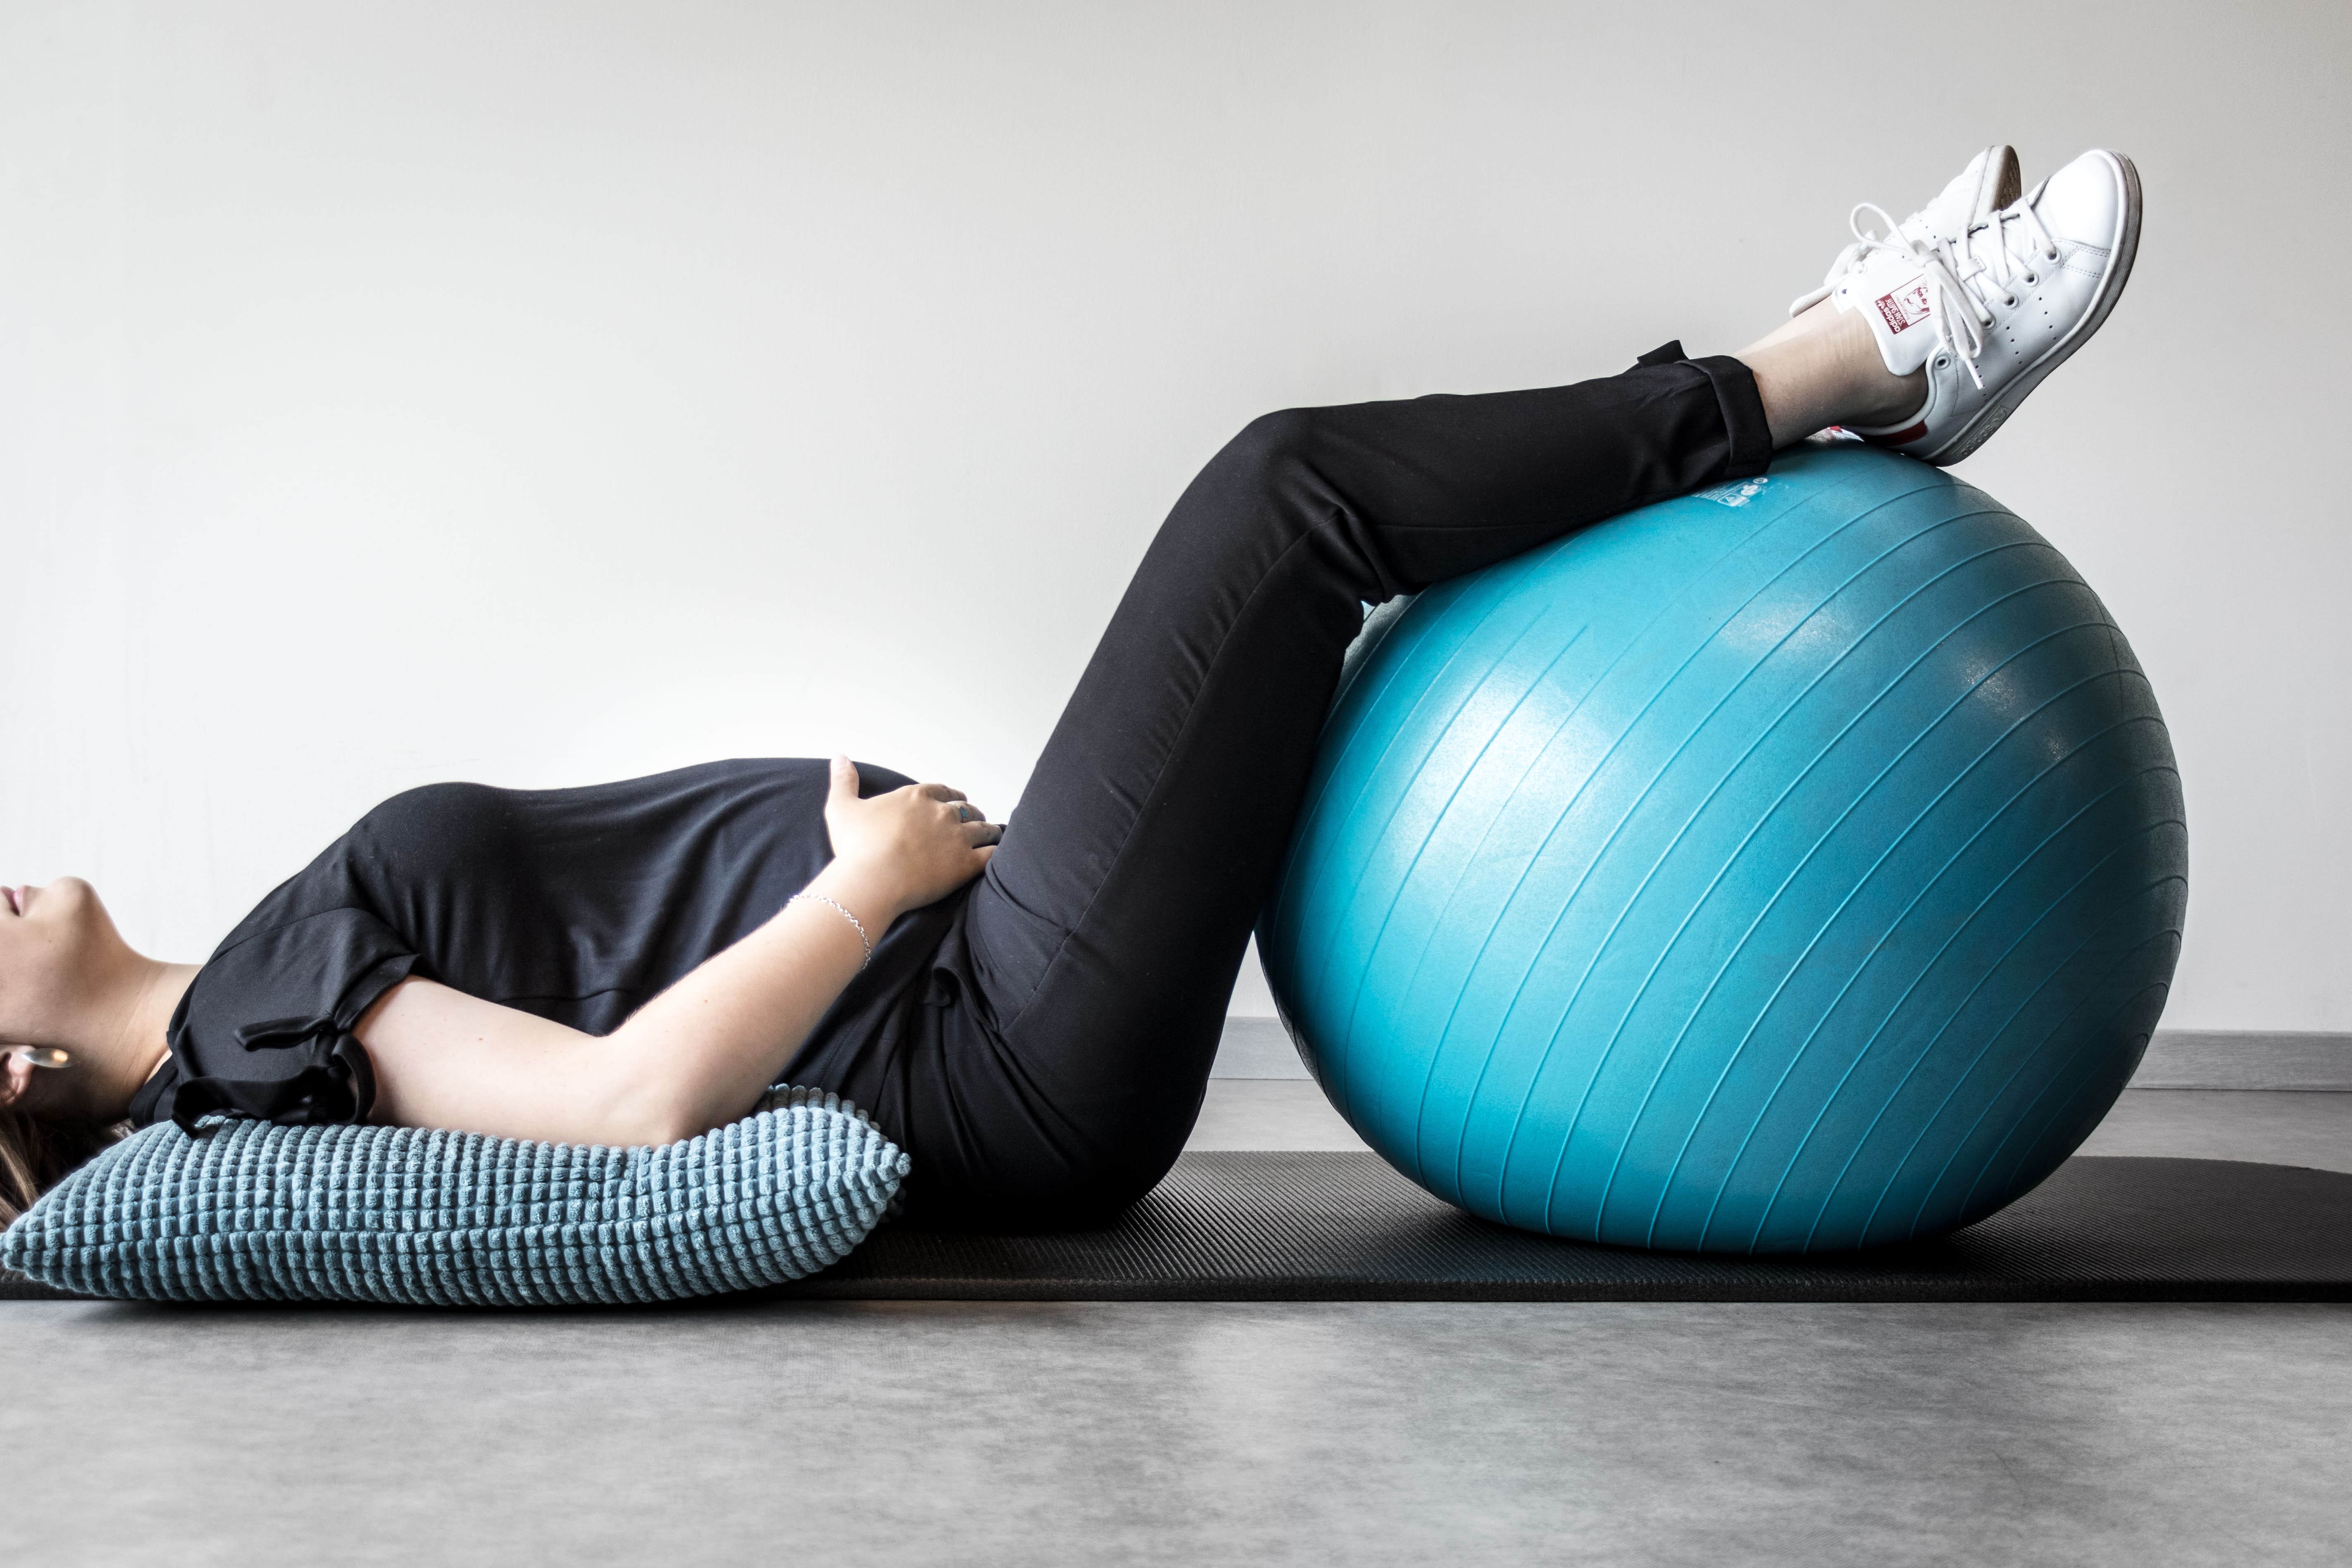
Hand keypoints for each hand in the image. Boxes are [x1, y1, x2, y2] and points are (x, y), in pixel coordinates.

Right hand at [820, 756, 1001, 917]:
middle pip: (965, 808)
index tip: (951, 801)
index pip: (941, 791)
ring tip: (989, 836)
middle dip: (969, 814)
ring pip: (983, 828)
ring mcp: (957, 837)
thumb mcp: (841, 808)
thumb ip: (844, 780)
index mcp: (915, 797)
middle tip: (971, 821)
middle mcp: (941, 812)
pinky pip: (990, 854)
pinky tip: (996, 855)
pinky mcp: (966, 863)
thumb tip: (839, 756)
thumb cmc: (855, 847)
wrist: (871, 880)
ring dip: (986, 831)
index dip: (948, 797)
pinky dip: (995, 853)